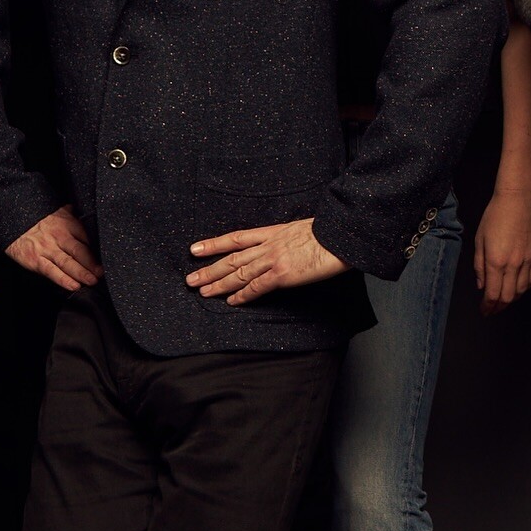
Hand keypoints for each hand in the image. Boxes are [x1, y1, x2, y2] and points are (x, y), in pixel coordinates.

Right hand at [7, 204, 102, 290]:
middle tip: (102, 274)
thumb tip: (80, 209)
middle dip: (93, 264)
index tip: (107, 258)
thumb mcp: (56, 210)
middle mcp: (59, 236)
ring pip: (68, 263)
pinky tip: (73, 286)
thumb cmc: (36, 217)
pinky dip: (63, 279)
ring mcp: (47, 249)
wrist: (11, 219)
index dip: (98, 249)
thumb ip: (70, 213)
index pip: (87, 237)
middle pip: (80, 251)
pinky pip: (51, 271)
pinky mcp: (35, 260)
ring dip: (82, 273)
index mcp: (67, 223)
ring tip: (92, 281)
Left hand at [186, 217, 347, 305]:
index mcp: (271, 232)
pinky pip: (257, 287)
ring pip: (239, 273)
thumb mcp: (300, 228)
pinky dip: (243, 295)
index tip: (195, 249)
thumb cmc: (327, 232)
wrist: (339, 236)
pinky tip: (231, 302)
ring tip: (202, 291)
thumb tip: (281, 244)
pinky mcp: (283, 275)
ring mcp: (274, 260)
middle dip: (209, 269)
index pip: (235, 238)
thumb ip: (285, 237)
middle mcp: (268, 245)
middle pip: (231, 258)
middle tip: (190, 279)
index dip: (213, 244)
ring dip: (219, 284)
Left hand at [473, 189, 530, 315]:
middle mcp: (513, 265)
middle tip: (492, 310)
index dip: (488, 306)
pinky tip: (519, 288)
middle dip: (499, 307)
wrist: (517, 202)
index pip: (492, 292)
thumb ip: (479, 265)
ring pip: (522, 290)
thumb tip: (481, 285)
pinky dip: (525, 288)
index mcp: (495, 261)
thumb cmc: (494, 217)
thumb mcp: (479, 239)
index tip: (484, 311)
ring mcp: (527, 261)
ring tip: (504, 301)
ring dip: (512, 299)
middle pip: (508, 296)